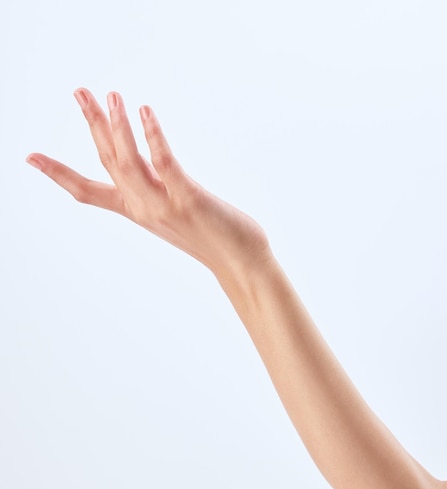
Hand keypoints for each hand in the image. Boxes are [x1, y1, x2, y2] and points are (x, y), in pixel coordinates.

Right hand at [26, 89, 270, 280]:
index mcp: (138, 211)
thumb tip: (152, 164)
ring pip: (128, 163)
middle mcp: (144, 209)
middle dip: (91, 125)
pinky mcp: (189, 200)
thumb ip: (158, 189)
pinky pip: (165, 164)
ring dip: (115, 127)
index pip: (88, 192)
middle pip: (108, 162)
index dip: (58, 174)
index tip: (29, 156)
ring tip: (108, 95)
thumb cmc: (215, 238)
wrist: (242, 265)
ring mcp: (164, 206)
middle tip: (79, 90)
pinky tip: (146, 111)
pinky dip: (153, 137)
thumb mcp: (175, 212)